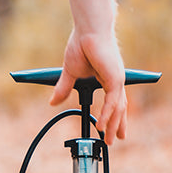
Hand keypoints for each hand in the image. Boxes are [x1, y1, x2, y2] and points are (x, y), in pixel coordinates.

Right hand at [49, 29, 126, 144]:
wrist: (87, 32)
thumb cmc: (81, 46)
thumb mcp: (70, 73)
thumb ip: (64, 88)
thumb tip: (52, 102)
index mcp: (107, 78)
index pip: (112, 101)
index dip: (112, 115)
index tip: (108, 128)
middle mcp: (115, 80)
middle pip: (119, 108)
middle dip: (118, 125)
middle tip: (117, 139)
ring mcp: (117, 80)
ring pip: (118, 108)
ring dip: (114, 125)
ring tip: (111, 140)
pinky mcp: (115, 79)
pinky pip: (112, 103)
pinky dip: (107, 116)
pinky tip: (103, 127)